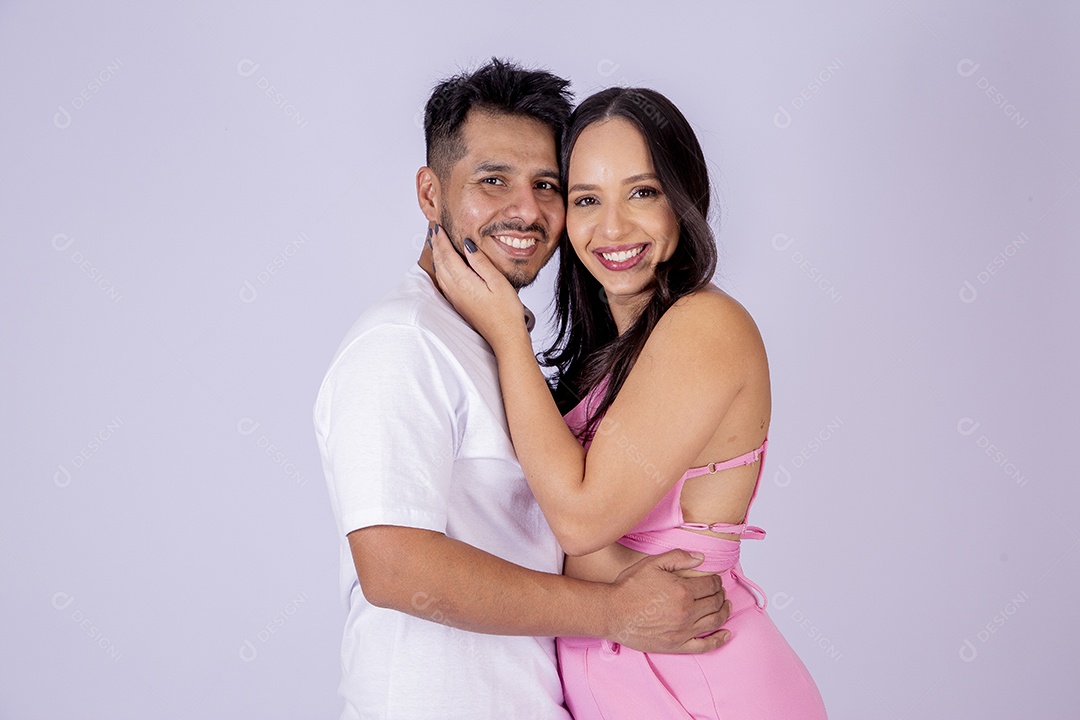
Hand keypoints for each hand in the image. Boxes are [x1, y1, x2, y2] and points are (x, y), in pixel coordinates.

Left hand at [429, 224, 529, 350]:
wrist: (504, 337)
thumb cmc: (506, 311)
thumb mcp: (498, 281)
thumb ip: (481, 262)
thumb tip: (467, 245)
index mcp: (464, 281)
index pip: (447, 255)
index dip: (442, 240)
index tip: (438, 227)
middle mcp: (455, 290)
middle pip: (440, 262)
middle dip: (437, 245)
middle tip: (434, 231)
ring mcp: (455, 298)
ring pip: (440, 272)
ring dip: (437, 257)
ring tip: (437, 245)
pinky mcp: (458, 304)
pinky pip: (444, 282)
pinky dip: (441, 269)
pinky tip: (444, 267)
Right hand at [606, 550, 731, 653]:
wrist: (612, 613)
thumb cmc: (629, 588)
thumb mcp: (652, 564)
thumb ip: (678, 557)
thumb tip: (701, 558)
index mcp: (683, 590)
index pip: (710, 585)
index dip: (716, 581)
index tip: (715, 580)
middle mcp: (687, 612)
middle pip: (715, 603)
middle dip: (720, 595)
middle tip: (719, 592)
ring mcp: (683, 631)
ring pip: (714, 622)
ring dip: (723, 612)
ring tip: (725, 606)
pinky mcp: (677, 645)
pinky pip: (705, 645)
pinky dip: (719, 640)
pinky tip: (726, 634)